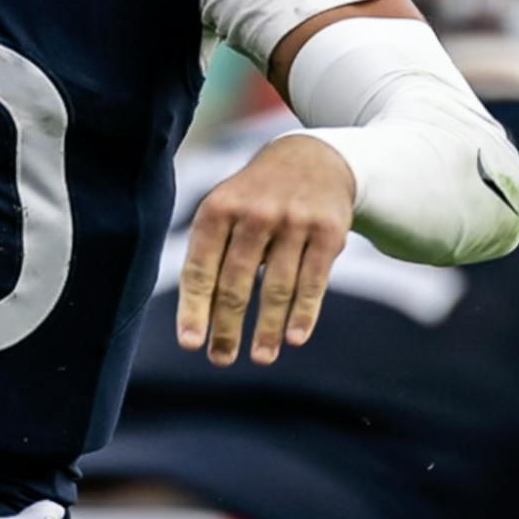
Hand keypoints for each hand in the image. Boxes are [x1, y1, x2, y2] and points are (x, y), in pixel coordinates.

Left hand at [174, 134, 354, 365]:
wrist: (312, 159)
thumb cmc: (255, 199)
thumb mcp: (224, 209)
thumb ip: (208, 253)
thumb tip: (195, 316)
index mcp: (217, 209)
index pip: (200, 268)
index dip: (193, 308)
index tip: (189, 344)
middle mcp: (253, 214)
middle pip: (235, 282)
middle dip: (226, 326)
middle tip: (220, 359)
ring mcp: (293, 222)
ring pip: (277, 287)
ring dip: (266, 328)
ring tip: (259, 358)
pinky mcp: (328, 232)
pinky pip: (313, 281)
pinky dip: (303, 313)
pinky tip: (293, 338)